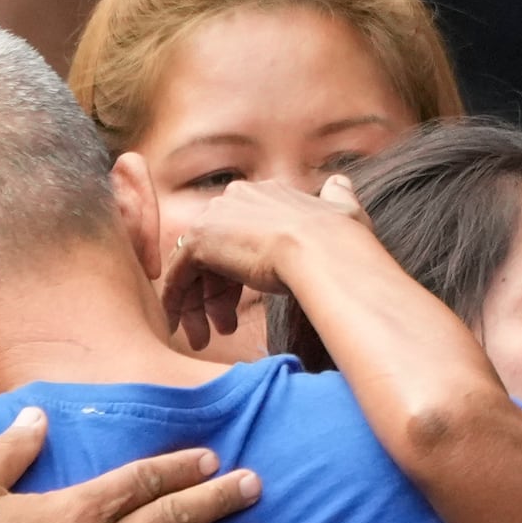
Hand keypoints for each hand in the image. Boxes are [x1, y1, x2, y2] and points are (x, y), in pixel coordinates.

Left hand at [161, 175, 371, 348]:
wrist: (325, 255)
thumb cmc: (343, 245)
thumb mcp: (345, 212)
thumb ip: (339, 198)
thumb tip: (340, 183)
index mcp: (267, 193)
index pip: (243, 235)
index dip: (242, 273)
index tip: (247, 303)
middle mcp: (237, 198)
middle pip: (216, 252)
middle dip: (219, 293)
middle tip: (225, 328)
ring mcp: (214, 217)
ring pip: (195, 266)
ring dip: (199, 305)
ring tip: (206, 339)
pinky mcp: (198, 240)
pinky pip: (177, 274)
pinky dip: (175, 301)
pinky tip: (179, 327)